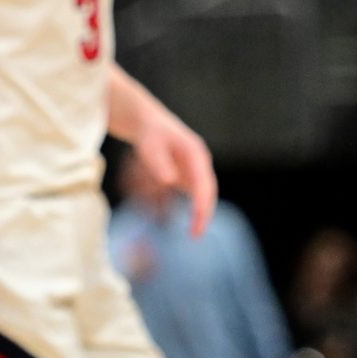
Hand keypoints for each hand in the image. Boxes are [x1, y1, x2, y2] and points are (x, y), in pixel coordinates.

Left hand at [132, 106, 217, 236]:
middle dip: (203, 213)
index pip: (204, 185)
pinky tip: (171, 212)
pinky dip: (180, 203)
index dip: (202, 206)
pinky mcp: (187, 174)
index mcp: (195, 154)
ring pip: (199, 194)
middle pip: (208, 191)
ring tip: (189, 230)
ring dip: (194, 211)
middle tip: (196, 235)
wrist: (148, 122)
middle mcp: (199, 162)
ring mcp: (195, 168)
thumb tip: (170, 182)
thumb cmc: (149, 133)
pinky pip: (188, 192)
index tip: (197, 223)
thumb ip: (159, 163)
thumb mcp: (150, 146)